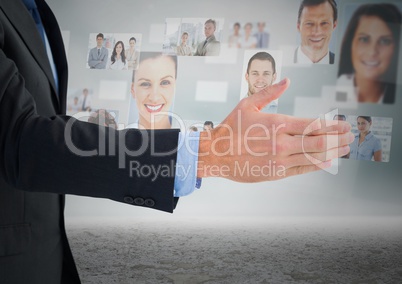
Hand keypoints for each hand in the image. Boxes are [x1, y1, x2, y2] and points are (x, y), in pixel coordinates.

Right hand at [197, 78, 352, 181]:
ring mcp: (280, 160)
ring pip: (314, 157)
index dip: (332, 126)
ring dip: (333, 152)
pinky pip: (302, 169)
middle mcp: (282, 143)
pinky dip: (317, 165)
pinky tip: (327, 162)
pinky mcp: (275, 173)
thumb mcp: (248, 105)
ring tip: (344, 149)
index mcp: (277, 124)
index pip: (313, 125)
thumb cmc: (230, 128)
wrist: (215, 153)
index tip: (344, 125)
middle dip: (338, 139)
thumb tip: (287, 81)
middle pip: (319, 142)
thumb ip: (270, 93)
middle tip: (350, 137)